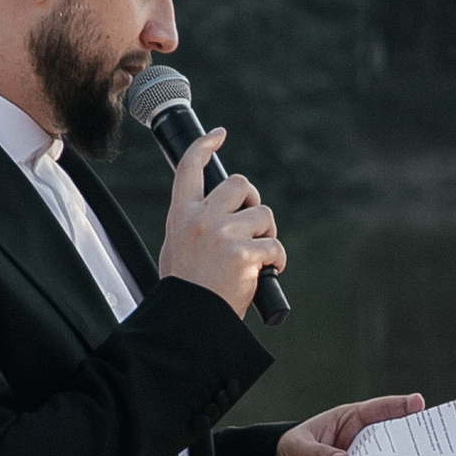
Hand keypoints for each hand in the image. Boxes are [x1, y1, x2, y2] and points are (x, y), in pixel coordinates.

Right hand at [158, 127, 284, 321]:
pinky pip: (275, 245)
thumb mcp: (177, 248)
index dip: (205, 146)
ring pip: (263, 215)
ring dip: (267, 234)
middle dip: (254, 201)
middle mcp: (201, 218)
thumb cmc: (187, 290)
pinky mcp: (244, 254)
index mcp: (181, 215)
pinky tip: (268, 273)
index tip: (219, 135)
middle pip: (240, 184)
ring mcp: (222, 234)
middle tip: (255, 225)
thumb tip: (224, 212)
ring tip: (258, 257)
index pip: (189, 168)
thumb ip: (195, 224)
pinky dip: (278, 260)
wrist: (189, 320)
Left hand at [279, 392, 425, 455]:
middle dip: (395, 447)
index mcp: (348, 422)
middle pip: (387, 443)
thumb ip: (319, 453)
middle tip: (398, 449)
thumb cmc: (288, 451)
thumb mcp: (297, 447)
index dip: (400, 406)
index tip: (418, 404)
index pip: (378, 411)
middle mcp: (357, 444)